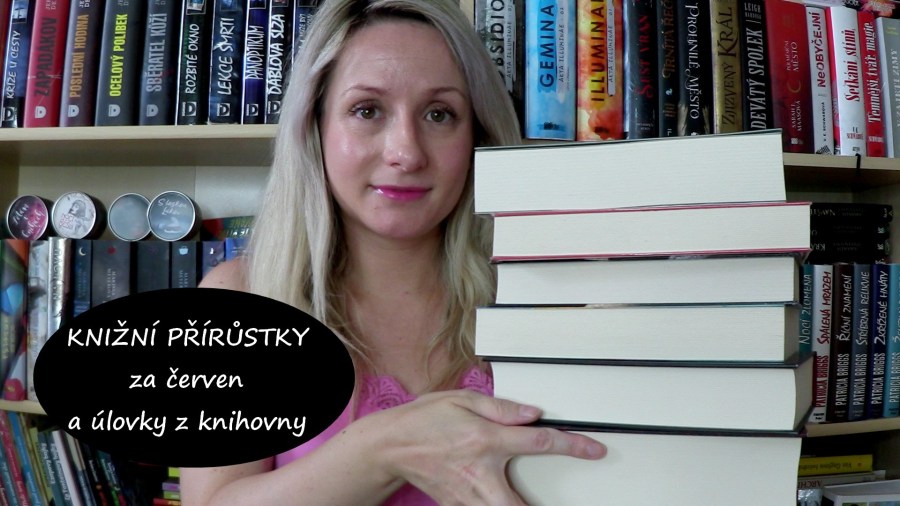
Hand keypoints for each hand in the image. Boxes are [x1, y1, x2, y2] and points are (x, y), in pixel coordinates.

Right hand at [372, 389, 606, 504]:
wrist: (390, 445)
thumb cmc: (425, 420)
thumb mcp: (462, 399)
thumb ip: (502, 408)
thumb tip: (533, 413)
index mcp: (485, 440)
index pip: (539, 443)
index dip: (573, 446)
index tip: (594, 451)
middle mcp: (479, 472)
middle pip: (521, 505)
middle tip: (565, 503)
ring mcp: (468, 495)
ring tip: (535, 503)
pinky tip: (504, 500)